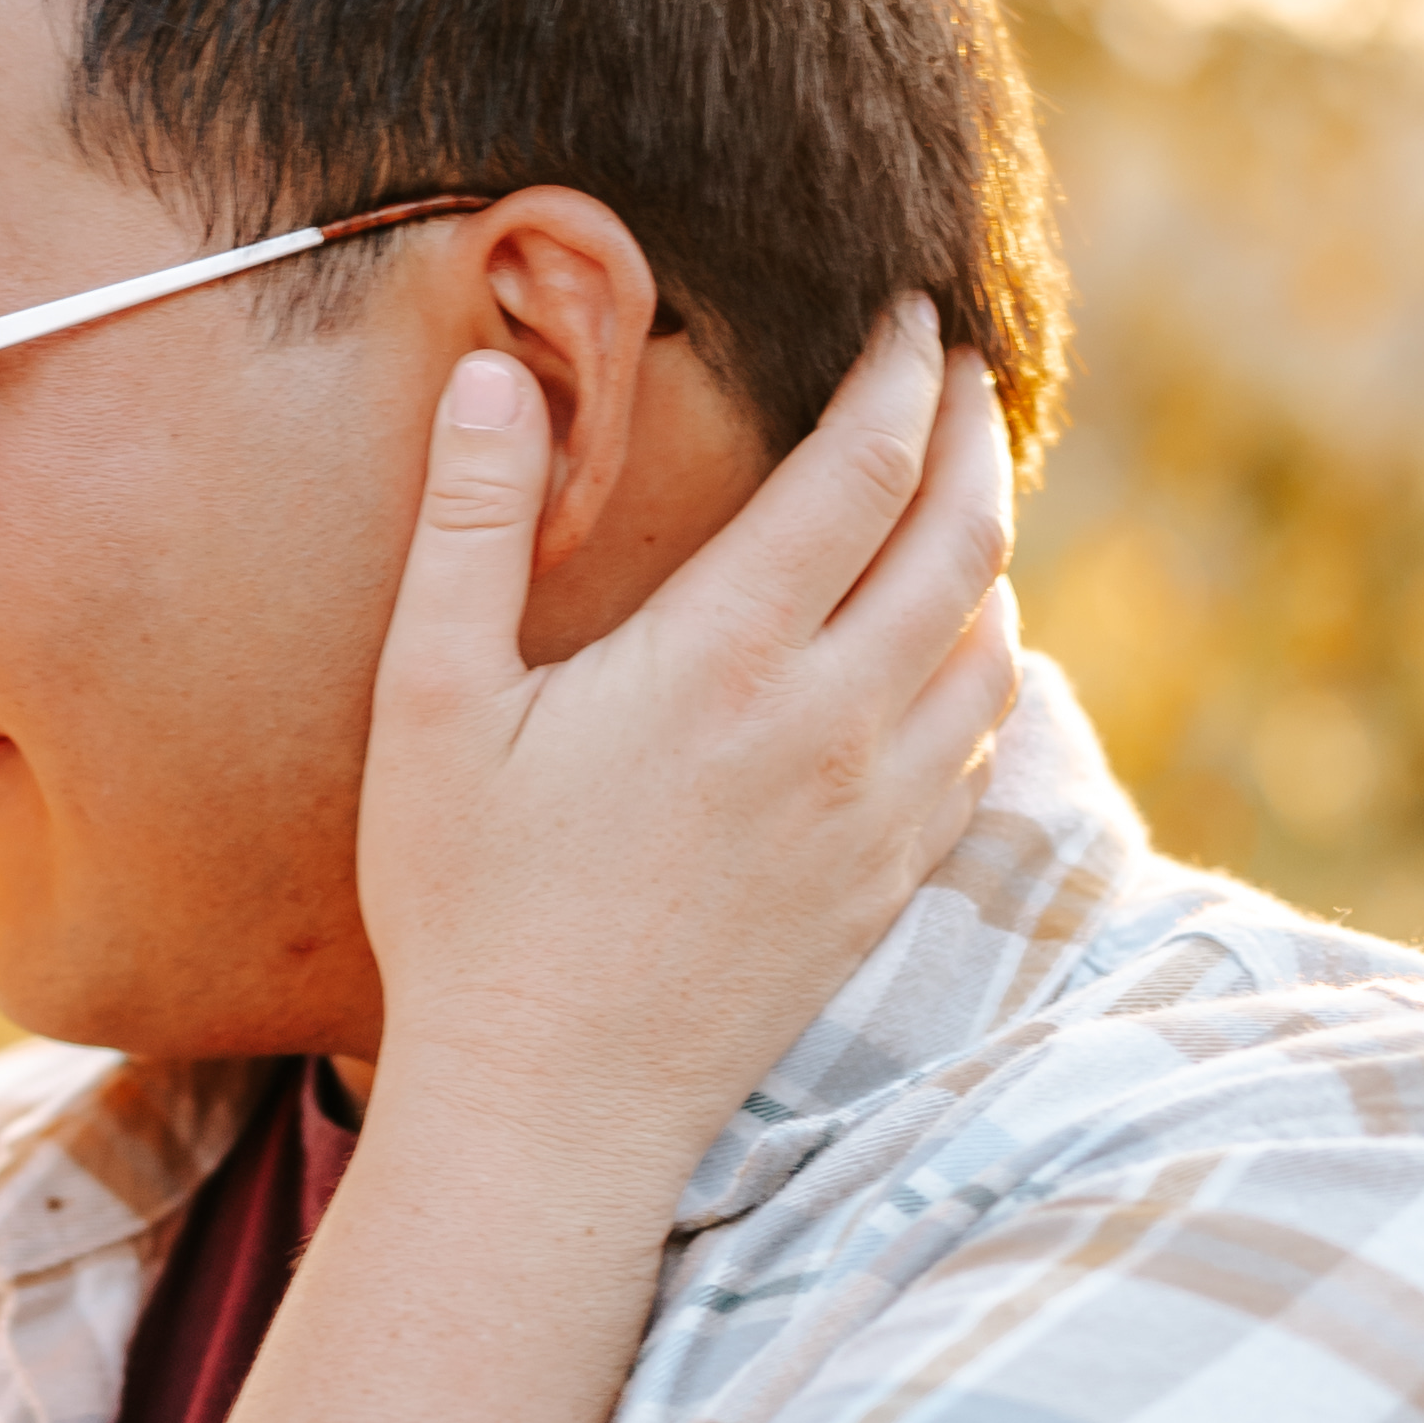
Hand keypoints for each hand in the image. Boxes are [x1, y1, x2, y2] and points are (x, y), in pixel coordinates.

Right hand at [355, 300, 1018, 1168]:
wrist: (549, 1106)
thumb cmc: (467, 904)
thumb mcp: (432, 703)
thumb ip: (470, 527)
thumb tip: (490, 375)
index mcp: (724, 659)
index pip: (864, 471)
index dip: (905, 376)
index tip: (915, 316)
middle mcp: (831, 725)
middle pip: (962, 537)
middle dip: (973, 432)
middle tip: (966, 368)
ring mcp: (876, 812)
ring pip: (991, 639)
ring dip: (990, 547)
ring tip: (959, 491)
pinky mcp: (888, 883)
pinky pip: (981, 742)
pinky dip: (987, 661)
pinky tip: (952, 644)